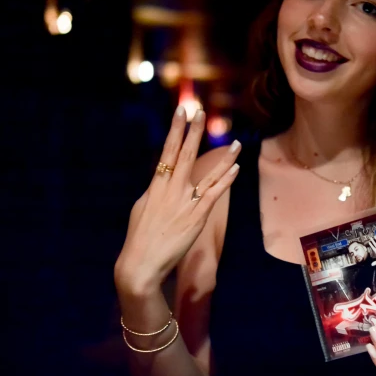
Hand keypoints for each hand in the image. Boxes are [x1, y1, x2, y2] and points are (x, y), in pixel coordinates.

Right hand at [114, 107, 240, 293]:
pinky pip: (214, 195)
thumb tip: (162, 180)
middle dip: (194, 132)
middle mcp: (171, 191)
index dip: (176, 130)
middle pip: (185, 155)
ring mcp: (185, 203)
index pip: (167, 151)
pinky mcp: (196, 218)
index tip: (181, 111)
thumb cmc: (139, 237)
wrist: (141, 264)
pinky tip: (236, 169)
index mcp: (156, 186)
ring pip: (207, 174)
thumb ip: (155, 191)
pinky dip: (226, 181)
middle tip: (201, 112)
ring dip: (224, 158)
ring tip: (236, 142)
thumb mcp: (142, 208)